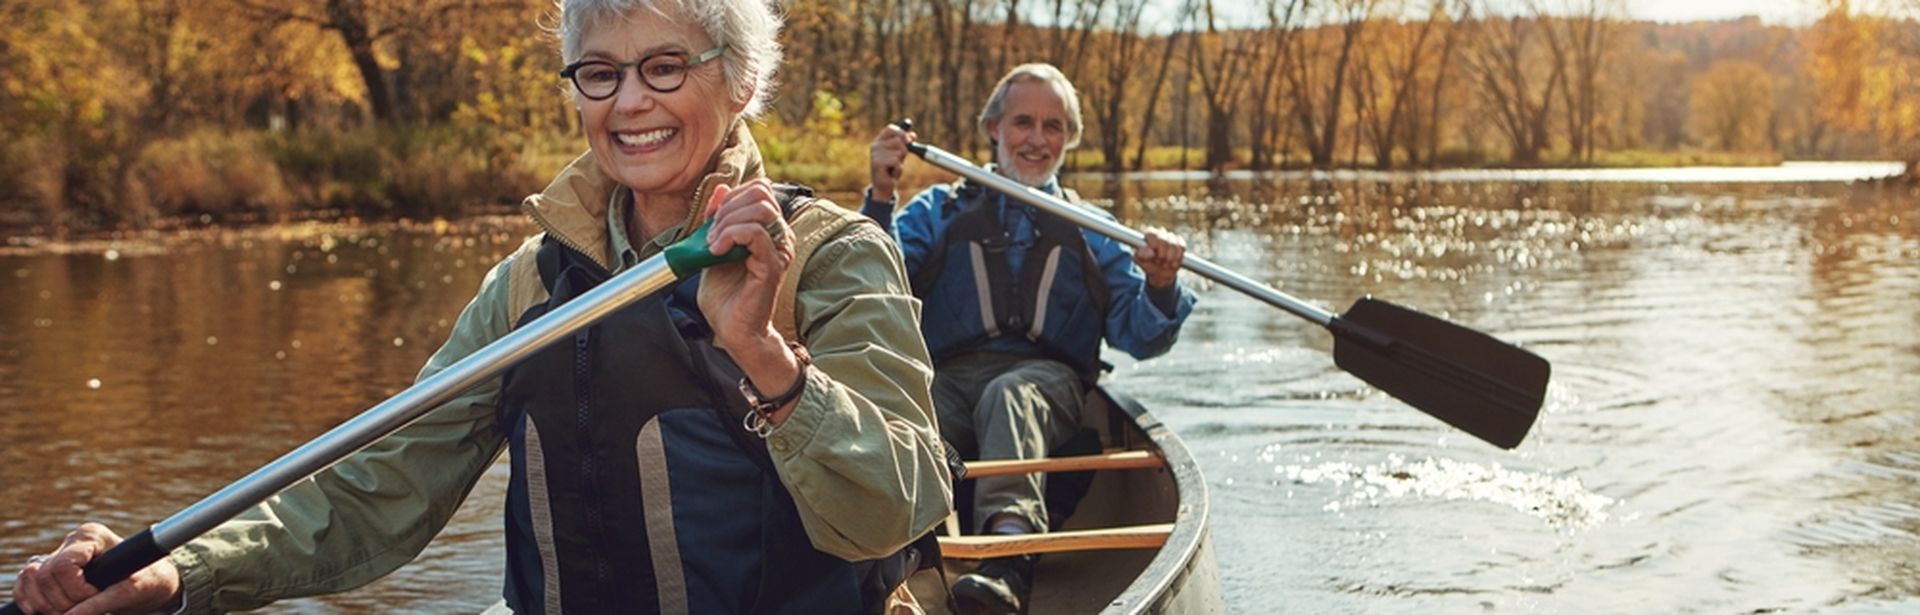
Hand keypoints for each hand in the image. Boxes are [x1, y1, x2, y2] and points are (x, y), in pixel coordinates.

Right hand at [12, 523, 179, 614]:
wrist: (149, 582)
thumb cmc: (147, 579)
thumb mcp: (132, 591)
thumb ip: (101, 603)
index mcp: (92, 536)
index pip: (64, 565)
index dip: (76, 590)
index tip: (96, 598)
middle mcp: (71, 542)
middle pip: (45, 575)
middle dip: (61, 601)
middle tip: (83, 610)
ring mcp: (58, 554)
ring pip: (30, 579)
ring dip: (45, 603)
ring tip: (69, 612)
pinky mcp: (49, 571)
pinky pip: (25, 584)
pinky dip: (30, 600)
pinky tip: (45, 611)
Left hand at [697, 178, 791, 349]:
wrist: (732, 330)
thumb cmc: (726, 296)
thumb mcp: (713, 247)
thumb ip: (718, 219)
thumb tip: (720, 189)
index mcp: (768, 230)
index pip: (759, 190)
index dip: (731, 196)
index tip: (712, 219)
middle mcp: (779, 236)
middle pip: (761, 194)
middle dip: (728, 207)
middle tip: (711, 233)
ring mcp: (779, 250)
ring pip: (760, 209)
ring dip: (728, 221)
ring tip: (713, 243)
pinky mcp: (773, 265)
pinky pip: (755, 233)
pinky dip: (730, 235)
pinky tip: (717, 250)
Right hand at [868, 123, 915, 199]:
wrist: (883, 187)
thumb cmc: (891, 169)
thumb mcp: (899, 154)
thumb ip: (904, 143)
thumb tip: (913, 135)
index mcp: (879, 141)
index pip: (891, 128)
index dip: (902, 132)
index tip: (910, 139)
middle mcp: (876, 146)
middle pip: (899, 139)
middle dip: (904, 150)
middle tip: (898, 159)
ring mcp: (875, 154)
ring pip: (899, 151)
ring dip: (900, 161)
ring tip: (893, 167)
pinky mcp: (878, 163)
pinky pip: (896, 162)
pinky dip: (898, 169)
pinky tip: (891, 173)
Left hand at [1134, 228, 1185, 288]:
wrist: (1160, 273)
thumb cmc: (1148, 264)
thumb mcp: (1140, 261)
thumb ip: (1141, 255)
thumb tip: (1150, 252)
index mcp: (1149, 234)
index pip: (1152, 233)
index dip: (1154, 244)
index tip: (1154, 254)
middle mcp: (1160, 232)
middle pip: (1164, 239)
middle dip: (1162, 255)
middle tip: (1158, 262)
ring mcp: (1172, 237)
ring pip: (1174, 245)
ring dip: (1169, 258)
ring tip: (1164, 264)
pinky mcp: (1180, 243)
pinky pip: (1181, 248)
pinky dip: (1177, 258)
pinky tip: (1172, 263)